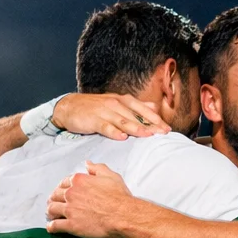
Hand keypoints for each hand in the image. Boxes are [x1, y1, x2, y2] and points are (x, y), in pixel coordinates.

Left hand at [46, 162, 134, 237]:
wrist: (123, 215)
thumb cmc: (119, 197)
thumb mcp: (110, 176)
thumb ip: (97, 168)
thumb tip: (88, 164)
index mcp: (79, 181)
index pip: (64, 182)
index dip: (62, 187)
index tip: (62, 191)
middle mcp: (71, 193)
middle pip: (55, 195)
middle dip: (53, 199)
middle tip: (54, 202)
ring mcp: (70, 209)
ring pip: (52, 209)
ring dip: (50, 211)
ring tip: (51, 214)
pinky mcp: (71, 224)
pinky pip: (55, 225)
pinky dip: (51, 227)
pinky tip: (51, 228)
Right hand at [52, 93, 168, 138]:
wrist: (69, 106)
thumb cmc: (95, 107)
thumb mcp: (116, 103)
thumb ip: (135, 106)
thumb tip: (154, 108)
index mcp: (123, 100)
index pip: (143, 110)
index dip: (156, 119)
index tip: (167, 128)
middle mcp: (116, 104)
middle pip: (136, 116)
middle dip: (151, 125)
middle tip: (163, 133)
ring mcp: (104, 112)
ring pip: (123, 121)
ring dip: (136, 128)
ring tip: (148, 135)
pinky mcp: (93, 120)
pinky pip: (105, 126)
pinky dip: (114, 132)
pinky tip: (122, 137)